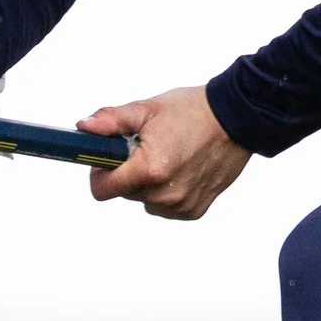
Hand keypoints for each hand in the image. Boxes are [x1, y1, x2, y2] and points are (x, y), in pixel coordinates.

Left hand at [82, 85, 249, 218]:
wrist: (236, 119)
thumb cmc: (193, 111)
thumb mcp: (147, 110)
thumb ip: (110, 121)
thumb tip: (84, 128)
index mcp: (149, 170)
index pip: (101, 189)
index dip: (99, 172)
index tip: (107, 157)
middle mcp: (164, 195)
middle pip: (124, 192)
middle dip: (127, 171)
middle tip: (145, 147)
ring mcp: (181, 206)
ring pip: (144, 200)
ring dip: (147, 183)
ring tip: (167, 155)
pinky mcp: (194, 211)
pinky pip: (165, 206)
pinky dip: (166, 191)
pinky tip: (181, 168)